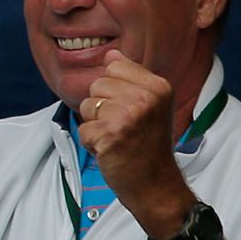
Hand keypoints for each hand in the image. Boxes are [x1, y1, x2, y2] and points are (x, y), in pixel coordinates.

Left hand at [78, 49, 196, 239]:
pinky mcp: (110, 134)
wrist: (156, 184)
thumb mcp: (150, 104)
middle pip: (97, 84)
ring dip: (95, 125)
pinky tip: (110, 150)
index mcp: (157, 86)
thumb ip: (130, 78)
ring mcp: (128, 115)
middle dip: (102, 108)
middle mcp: (145, 97)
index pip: (115, 65)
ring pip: (87, 105)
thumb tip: (110, 54)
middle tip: (123, 128)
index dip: (113, 88)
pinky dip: (91, 143)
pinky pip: (83, 128)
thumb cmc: (149, 145)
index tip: (129, 109)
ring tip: (116, 138)